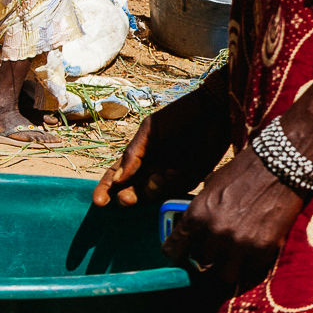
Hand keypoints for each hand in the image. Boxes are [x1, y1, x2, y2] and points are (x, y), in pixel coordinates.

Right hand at [94, 77, 232, 208]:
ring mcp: (170, 175)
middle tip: (126, 199)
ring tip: (158, 177)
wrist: (214, 111)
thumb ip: (134, 153)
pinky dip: (172, 184)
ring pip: (153, 194)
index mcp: (138, 155)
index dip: (106, 189)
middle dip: (127, 197)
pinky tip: (175, 172)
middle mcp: (152, 168)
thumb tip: (117, 179)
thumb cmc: (179, 116)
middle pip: (133, 191)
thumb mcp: (151, 130)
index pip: (116, 176)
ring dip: (151, 191)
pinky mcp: (190, 178)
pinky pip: (176, 190)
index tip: (98, 202)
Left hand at [166, 150, 302, 286]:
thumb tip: (192, 228)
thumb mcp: (211, 185)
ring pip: (226, 275)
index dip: (177, 255)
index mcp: (197, 214)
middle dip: (209, 257)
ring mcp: (239, 242)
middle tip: (218, 251)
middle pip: (201, 264)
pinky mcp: (263, 248)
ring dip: (230, 266)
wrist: (280, 165)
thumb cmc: (245, 171)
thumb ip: (200, 210)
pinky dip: (253, 262)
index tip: (181, 257)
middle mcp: (215, 232)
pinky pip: (252, 269)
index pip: (173, 250)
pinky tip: (257, 249)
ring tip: (237, 257)